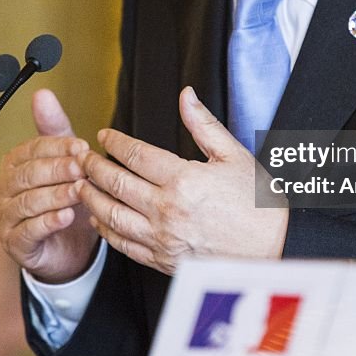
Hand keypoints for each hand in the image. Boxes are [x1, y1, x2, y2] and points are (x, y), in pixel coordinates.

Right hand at [0, 89, 98, 282]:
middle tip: (82, 167)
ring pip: (28, 202)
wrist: (71, 243)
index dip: (57, 146)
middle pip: (28, 174)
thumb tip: (42, 94)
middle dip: (57, 169)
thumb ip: (55, 129)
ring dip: (56, 195)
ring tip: (79, 191)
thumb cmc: (66, 196)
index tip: (82, 146)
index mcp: (17, 163)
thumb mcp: (65, 159)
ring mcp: (8, 217)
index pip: (32, 149)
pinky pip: (29, 231)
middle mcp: (7, 188)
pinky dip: (49, 222)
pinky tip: (67, 216)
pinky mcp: (17, 243)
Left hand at [77, 86, 288, 274]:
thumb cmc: (258, 202)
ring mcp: (162, 238)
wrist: (274, 248)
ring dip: (91, 199)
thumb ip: (203, 124)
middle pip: (115, 184)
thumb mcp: (233, 154)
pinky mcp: (163, 259)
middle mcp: (167, 209)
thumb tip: (186, 96)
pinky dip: (106, 231)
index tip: (105, 136)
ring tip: (81, 186)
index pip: (135, 155)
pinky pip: (124, 245)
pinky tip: (100, 219)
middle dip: (93, 168)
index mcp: (183, 179)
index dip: (115, 143)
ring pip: (112, 216)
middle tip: (82, 157)